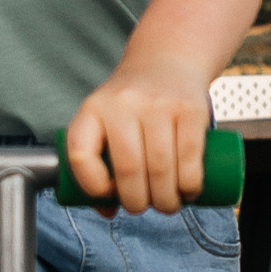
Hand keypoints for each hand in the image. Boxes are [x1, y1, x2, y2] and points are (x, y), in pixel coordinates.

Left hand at [66, 53, 211, 211]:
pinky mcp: (190, 108)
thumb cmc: (133, 104)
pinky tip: (189, 192)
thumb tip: (107, 211)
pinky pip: (190, 156)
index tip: (109, 196)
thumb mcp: (106, 121)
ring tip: (168, 204)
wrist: (168, 60)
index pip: (79, 153)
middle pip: (128, 169)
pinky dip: (191, 184)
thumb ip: (100, 163)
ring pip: (161, 168)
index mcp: (93, 109)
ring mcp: (158, 104)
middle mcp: (123, 103)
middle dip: (138, 202)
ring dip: (167, 200)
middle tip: (147, 207)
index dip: (92, 186)